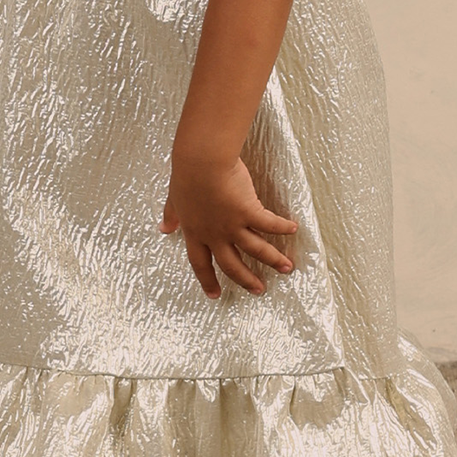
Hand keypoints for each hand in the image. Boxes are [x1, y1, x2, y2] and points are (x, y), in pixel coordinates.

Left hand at [159, 154, 297, 298]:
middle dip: (246, 280)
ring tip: (287, 268)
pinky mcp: (249, 211)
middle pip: (231, 265)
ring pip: (256, 250)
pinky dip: (282, 227)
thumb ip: (171, 216)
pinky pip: (269, 224)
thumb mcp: (174, 199)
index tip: (214, 294)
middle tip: (258, 290)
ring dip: (272, 260)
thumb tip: (163, 228)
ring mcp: (233, 225)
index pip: (200, 263)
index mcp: (195, 232)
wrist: (201, 162)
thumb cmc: (186, 175)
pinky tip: (293, 229)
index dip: (207, 280)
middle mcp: (215, 234)